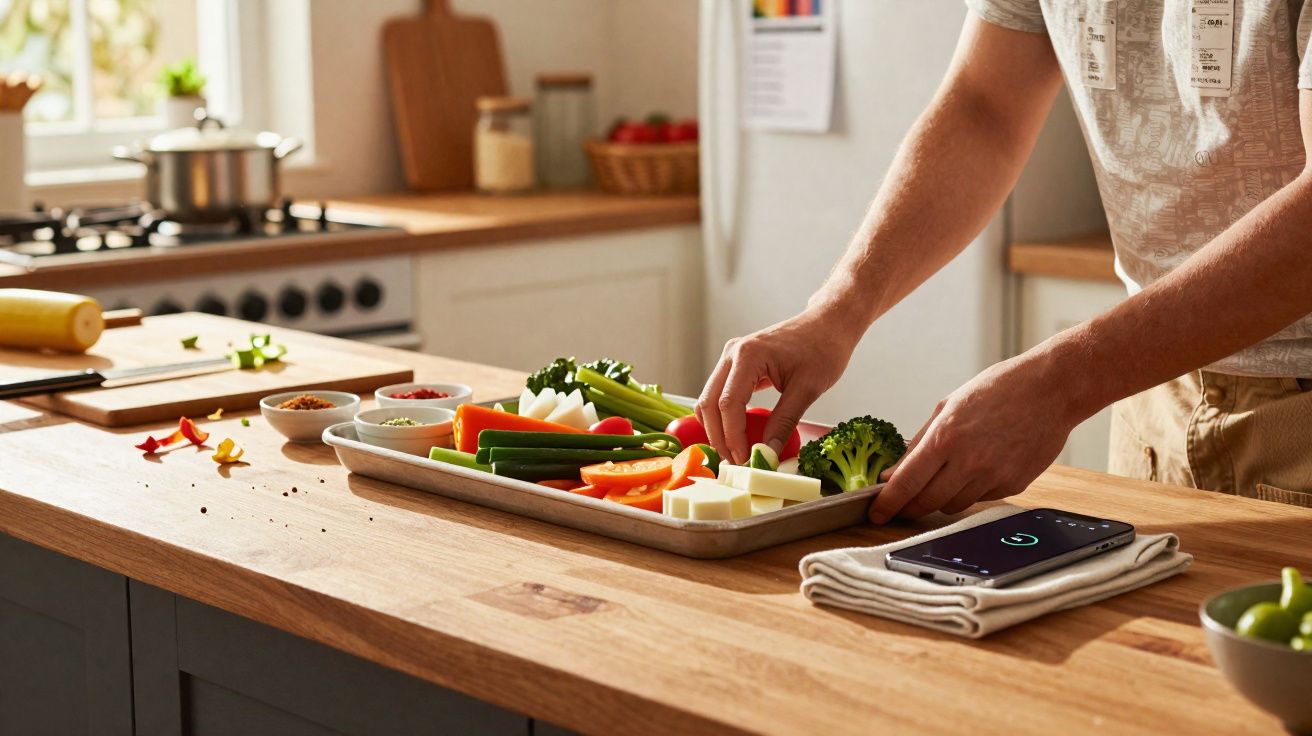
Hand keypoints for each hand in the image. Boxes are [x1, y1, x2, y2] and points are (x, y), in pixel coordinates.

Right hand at [696, 307, 859, 463]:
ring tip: (735, 453)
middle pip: (710, 403)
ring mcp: (731, 357)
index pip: (728, 404)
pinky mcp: (736, 364)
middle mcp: (732, 353)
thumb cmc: (823, 349)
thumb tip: (767, 453)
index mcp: (748, 355)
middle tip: (735, 464)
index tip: (744, 460)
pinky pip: (720, 394)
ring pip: (709, 399)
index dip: (733, 437)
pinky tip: (738, 435)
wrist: (828, 324)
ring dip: (717, 428)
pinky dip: (724, 417)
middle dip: (719, 437)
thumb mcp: (807, 389)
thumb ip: (784, 422)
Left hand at [867, 353, 1087, 523]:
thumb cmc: (998, 389)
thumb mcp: (948, 406)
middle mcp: (968, 462)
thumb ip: (917, 443)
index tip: (876, 513)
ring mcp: (993, 476)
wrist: (1051, 389)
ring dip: (940, 499)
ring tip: (944, 477)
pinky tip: (977, 468)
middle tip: (902, 503)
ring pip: (953, 506)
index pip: (906, 483)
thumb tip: (893, 472)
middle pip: (926, 503)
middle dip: (909, 507)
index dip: (887, 503)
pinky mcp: (1013, 485)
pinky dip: (970, 491)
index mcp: (946, 437)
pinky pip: (981, 499)